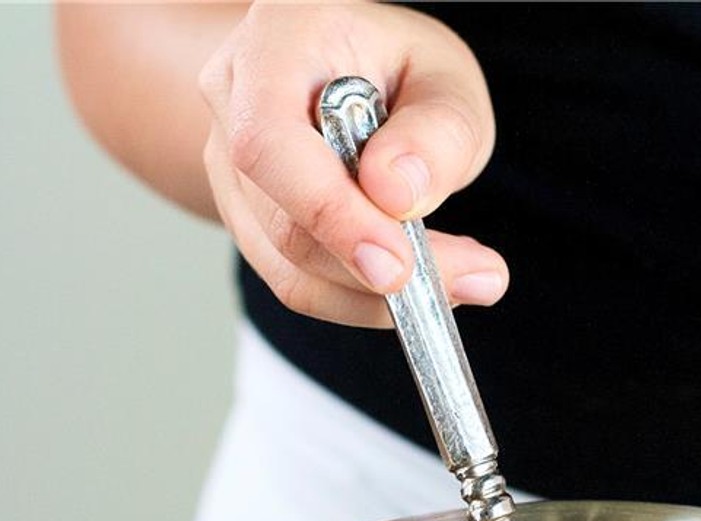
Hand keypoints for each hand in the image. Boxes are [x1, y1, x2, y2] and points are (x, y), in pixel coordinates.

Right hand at [198, 1, 508, 325]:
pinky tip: (421, 283)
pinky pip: (301, 283)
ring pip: (291, 268)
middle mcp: (233, 99)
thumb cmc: (400, 70)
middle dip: (375, 269)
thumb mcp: (447, 79)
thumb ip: (438, 133)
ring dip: (378, 296)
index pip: (272, 142)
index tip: (398, 264)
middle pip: (284, 221)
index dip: (330, 213)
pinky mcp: (247, 220)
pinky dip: (364, 299)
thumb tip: (396, 196)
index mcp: (278, 40)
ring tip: (464, 280)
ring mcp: (228, 166)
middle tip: (472, 279)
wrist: (351, 76)